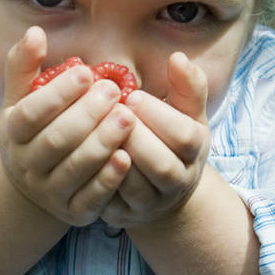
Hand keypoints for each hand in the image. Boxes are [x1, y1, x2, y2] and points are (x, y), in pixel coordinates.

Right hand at [0, 27, 135, 225]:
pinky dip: (108, 179)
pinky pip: (91, 198)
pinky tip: (127, 158)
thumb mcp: (22, 99)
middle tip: (114, 92)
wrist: (36, 185)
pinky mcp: (73, 212)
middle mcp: (26, 165)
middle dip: (86, 115)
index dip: (59, 93)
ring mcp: (49, 192)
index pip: (32, 113)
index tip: (87, 72)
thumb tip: (35, 32)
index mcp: (12, 133)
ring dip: (101, 143)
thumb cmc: (35, 130)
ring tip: (127, 118)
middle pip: (55, 141)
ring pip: (75, 169)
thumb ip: (25, 65)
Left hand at [101, 52, 209, 227]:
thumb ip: (185, 85)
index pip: (185, 136)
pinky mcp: (123, 217)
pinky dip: (95, 179)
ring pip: (135, 189)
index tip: (132, 96)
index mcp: (194, 150)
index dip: (159, 115)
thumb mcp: (184, 112)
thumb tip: (179, 57)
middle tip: (110, 113)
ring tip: (92, 131)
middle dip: (135, 138)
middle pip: (162, 167)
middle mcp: (178, 182)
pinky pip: (109, 203)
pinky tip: (79, 154)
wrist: (159, 188)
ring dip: (112, 159)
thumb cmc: (167, 138)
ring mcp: (151, 204)